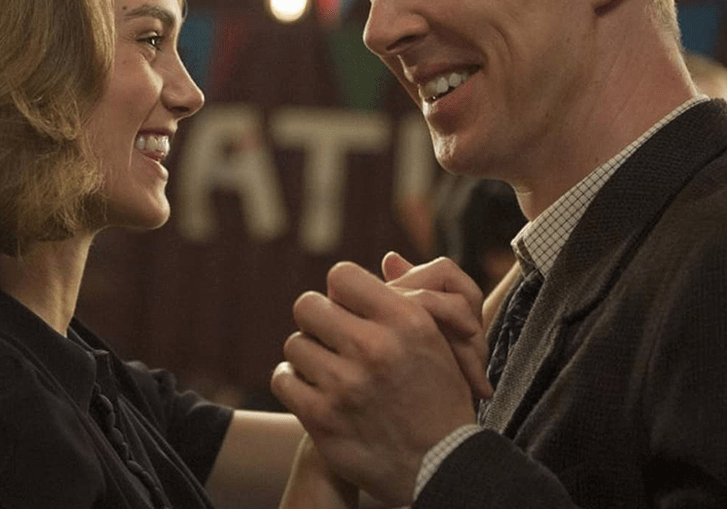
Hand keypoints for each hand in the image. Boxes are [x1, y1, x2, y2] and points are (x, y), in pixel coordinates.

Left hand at [271, 260, 483, 505]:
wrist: (442, 466)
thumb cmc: (441, 397)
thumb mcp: (442, 340)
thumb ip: (415, 295)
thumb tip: (388, 259)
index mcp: (407, 321)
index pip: (342, 275)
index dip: (341, 291)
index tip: (348, 309)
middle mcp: (375, 348)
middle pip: (308, 305)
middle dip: (318, 320)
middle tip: (332, 337)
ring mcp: (345, 384)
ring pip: (294, 343)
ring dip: (308, 355)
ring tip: (329, 369)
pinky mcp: (322, 417)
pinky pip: (284, 379)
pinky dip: (294, 383)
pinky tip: (314, 389)